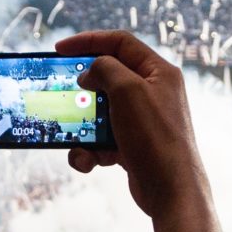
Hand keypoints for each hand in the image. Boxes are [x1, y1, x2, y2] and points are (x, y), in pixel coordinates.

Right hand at [55, 30, 208, 219]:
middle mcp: (153, 93)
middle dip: (83, 91)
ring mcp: (143, 120)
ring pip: (99, 113)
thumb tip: (89, 73)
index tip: (60, 50)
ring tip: (77, 142)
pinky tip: (89, 161)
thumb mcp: (127, 91)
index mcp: (158, 72)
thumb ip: (104, 70)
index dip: (88, 41)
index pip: (120, 43)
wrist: (171, 190)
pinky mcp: (133, 145)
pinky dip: (90, 150)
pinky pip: (102, 140)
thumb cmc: (154, 137)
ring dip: (82, 127)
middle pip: (107, 79)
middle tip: (63, 93)